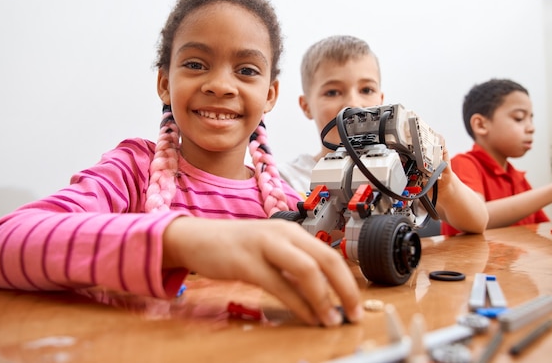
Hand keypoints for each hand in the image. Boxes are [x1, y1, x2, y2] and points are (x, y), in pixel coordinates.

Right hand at [163, 217, 362, 326]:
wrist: (196, 238)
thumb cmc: (236, 247)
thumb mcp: (271, 250)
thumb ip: (293, 266)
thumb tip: (322, 293)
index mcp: (292, 231)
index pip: (330, 254)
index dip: (348, 281)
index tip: (355, 304)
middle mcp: (283, 234)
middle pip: (326, 260)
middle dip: (345, 289)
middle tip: (353, 314)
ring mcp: (265, 246)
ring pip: (306, 270)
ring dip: (324, 299)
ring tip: (331, 320)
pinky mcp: (246, 262)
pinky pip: (280, 285)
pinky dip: (298, 304)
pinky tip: (307, 316)